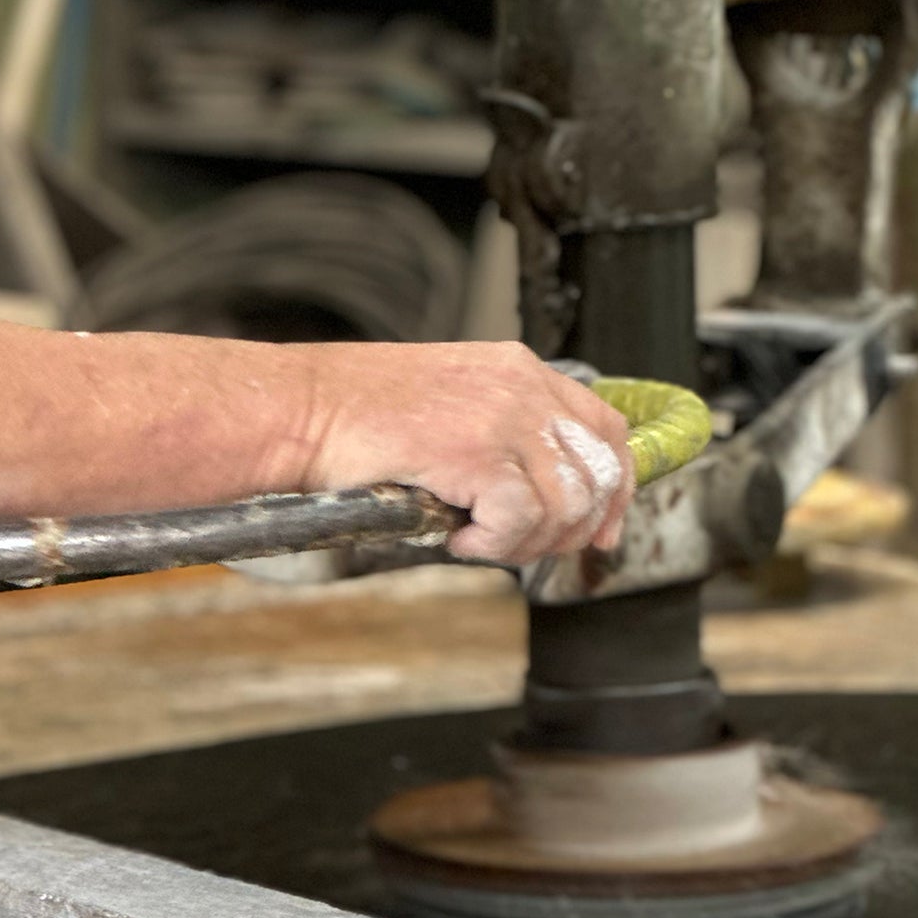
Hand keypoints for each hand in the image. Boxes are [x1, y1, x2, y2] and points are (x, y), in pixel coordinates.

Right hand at [296, 342, 634, 564]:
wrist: (301, 410)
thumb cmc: (355, 415)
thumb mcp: (450, 404)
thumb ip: (503, 433)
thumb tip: (543, 495)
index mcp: (518, 369)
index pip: (605, 428)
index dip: (616, 486)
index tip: (603, 528)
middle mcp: (521, 387)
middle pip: (597, 473)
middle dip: (573, 529)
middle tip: (524, 548)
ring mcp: (502, 417)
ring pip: (565, 504)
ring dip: (526, 542)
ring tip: (478, 539)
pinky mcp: (477, 452)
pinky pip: (521, 520)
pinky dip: (494, 544)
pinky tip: (458, 537)